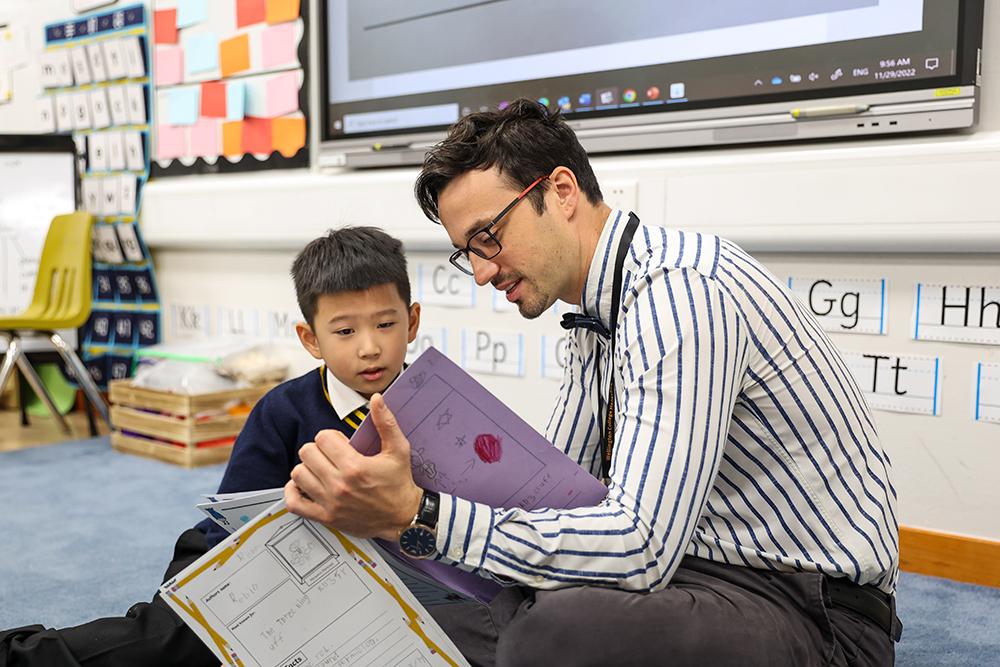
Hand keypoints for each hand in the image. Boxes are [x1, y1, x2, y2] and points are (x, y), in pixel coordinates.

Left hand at [285, 393, 421, 540]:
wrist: (403, 517)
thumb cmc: (399, 484)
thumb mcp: (398, 450)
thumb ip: (385, 422)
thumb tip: (377, 400)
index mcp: (355, 467)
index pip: (322, 438)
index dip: (330, 436)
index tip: (340, 444)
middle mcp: (339, 485)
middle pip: (307, 453)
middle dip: (318, 450)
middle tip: (331, 456)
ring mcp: (330, 503)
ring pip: (298, 474)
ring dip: (307, 468)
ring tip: (321, 470)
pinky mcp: (325, 517)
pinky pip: (294, 502)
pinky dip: (294, 491)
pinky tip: (306, 485)